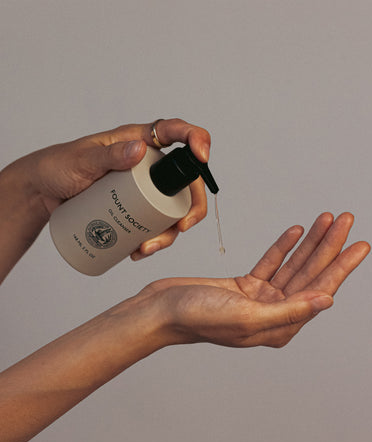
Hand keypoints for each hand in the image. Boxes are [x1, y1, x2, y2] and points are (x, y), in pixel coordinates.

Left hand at [11, 118, 210, 259]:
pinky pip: (155, 226)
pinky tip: (139, 251)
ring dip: (170, 234)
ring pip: (173, 210)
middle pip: (186, 182)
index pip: (177, 133)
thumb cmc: (59, 167)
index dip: (197, 140)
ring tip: (145, 248)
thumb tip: (140, 150)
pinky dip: (153, 242)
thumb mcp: (82, 160)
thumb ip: (108, 154)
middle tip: (182, 227)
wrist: (42, 193)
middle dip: (192, 208)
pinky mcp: (136, 210)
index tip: (202, 157)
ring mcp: (145, 190)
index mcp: (140, 141)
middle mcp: (149, 165)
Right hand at [135, 212, 369, 348]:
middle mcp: (273, 314)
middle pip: (309, 275)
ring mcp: (259, 300)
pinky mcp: (244, 287)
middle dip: (330, 247)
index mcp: (279, 328)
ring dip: (310, 242)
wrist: (161, 310)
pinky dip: (283, 247)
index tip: (359, 245)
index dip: (340, 267)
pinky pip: (271, 263)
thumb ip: (289, 311)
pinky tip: (296, 231)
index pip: (318, 292)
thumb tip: (327, 301)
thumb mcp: (247, 316)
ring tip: (327, 218)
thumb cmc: (196, 318)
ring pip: (292, 266)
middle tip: (347, 220)